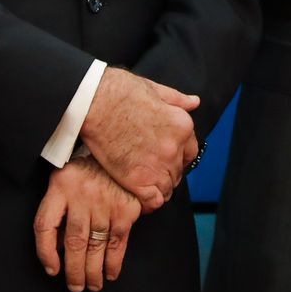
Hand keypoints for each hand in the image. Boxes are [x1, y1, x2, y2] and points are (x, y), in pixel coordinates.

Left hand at [33, 155, 141, 291]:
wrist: (124, 147)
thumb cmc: (90, 170)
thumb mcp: (67, 179)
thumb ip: (60, 208)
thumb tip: (58, 251)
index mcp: (60, 185)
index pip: (44, 225)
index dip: (45, 252)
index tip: (52, 270)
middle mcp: (82, 194)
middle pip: (73, 242)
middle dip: (74, 271)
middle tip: (75, 287)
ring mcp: (105, 202)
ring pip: (95, 246)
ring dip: (93, 272)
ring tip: (92, 285)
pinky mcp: (126, 208)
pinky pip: (117, 242)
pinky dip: (114, 262)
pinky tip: (110, 273)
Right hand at [80, 68, 199, 211]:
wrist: (95, 102)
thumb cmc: (121, 91)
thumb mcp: (156, 89)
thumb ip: (177, 99)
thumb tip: (195, 102)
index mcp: (182, 126)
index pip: (190, 152)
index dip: (178, 156)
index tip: (166, 158)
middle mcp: (175, 148)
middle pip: (179, 171)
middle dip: (168, 172)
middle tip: (152, 172)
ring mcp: (158, 165)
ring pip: (168, 187)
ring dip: (159, 187)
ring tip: (146, 185)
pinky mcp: (138, 179)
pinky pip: (153, 200)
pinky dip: (150, 202)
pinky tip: (142, 199)